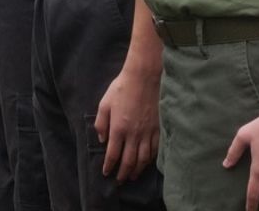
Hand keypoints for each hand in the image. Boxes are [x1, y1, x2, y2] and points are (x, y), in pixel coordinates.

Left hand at [94, 65, 160, 182]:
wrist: (144, 77)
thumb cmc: (122, 88)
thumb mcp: (104, 103)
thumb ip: (101, 123)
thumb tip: (102, 140)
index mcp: (118, 129)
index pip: (113, 154)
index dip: (109, 166)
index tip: (106, 173)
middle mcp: (133, 134)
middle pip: (128, 161)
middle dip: (122, 173)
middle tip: (119, 180)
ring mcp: (147, 133)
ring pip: (143, 159)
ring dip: (137, 170)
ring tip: (132, 176)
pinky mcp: (158, 129)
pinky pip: (155, 150)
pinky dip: (150, 160)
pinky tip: (146, 163)